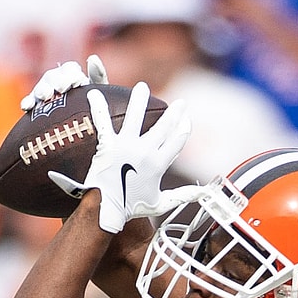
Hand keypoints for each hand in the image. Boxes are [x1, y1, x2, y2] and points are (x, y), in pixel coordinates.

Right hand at [20, 54, 107, 110]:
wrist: (86, 133)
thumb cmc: (95, 111)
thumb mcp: (99, 93)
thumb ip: (98, 76)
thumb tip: (92, 58)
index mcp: (73, 77)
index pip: (69, 69)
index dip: (72, 74)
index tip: (78, 83)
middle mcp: (57, 84)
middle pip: (52, 76)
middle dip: (56, 81)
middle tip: (62, 88)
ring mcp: (45, 96)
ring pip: (41, 88)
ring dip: (42, 90)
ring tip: (46, 96)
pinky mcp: (36, 108)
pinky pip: (29, 102)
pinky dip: (27, 102)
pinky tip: (27, 107)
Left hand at [48, 82, 195, 232]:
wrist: (105, 210)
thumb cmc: (130, 208)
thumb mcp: (160, 203)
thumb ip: (182, 195)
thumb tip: (203, 192)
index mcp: (159, 164)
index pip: (177, 141)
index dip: (184, 129)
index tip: (187, 120)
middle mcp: (145, 152)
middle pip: (164, 126)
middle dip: (174, 112)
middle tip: (180, 103)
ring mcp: (126, 146)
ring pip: (136, 116)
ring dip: (140, 100)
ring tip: (141, 87)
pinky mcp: (108, 145)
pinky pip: (103, 122)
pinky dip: (98, 107)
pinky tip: (94, 94)